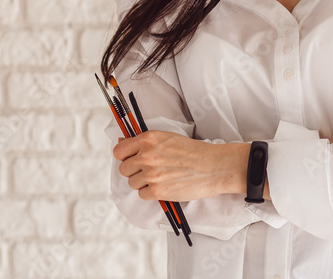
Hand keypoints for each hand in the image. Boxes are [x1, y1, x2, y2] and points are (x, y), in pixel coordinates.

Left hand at [112, 130, 243, 202]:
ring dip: (143, 183)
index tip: (131, 159)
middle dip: (134, 171)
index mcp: (149, 139)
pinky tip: (164, 186)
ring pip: (132, 183)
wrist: (214, 166)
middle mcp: (146, 155)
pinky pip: (142, 195)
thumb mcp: (168, 137)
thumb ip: (144, 141)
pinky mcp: (157, 191)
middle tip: (150, 170)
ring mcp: (151, 174)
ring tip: (161, 177)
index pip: (119, 150)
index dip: (125, 156)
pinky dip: (151, 193)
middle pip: (124, 169)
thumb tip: (122, 141)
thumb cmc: (194, 151)